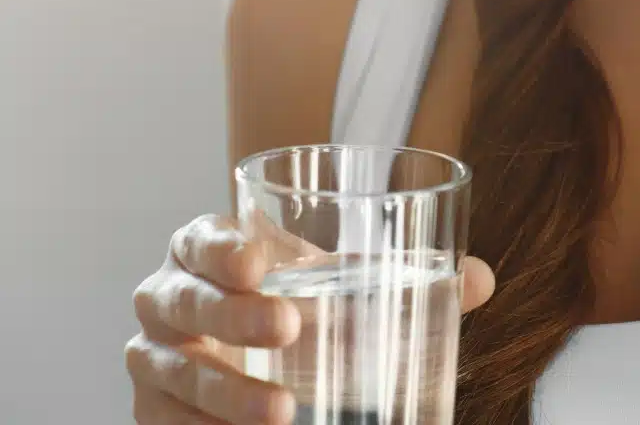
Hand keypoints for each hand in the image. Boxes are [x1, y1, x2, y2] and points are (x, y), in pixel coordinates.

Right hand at [126, 211, 495, 423]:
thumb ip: (407, 276)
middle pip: (184, 302)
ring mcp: (154, 359)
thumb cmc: (304, 305)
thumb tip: (478, 280)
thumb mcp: (345, 286)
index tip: (260, 263)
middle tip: (289, 329)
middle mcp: (169, 299)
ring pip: (171, 373)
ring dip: (224, 393)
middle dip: (231, 316)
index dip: (220, 247)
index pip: (198, 238)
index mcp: (208, 251)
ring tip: (281, 412)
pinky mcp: (155, 411)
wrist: (260, 361)